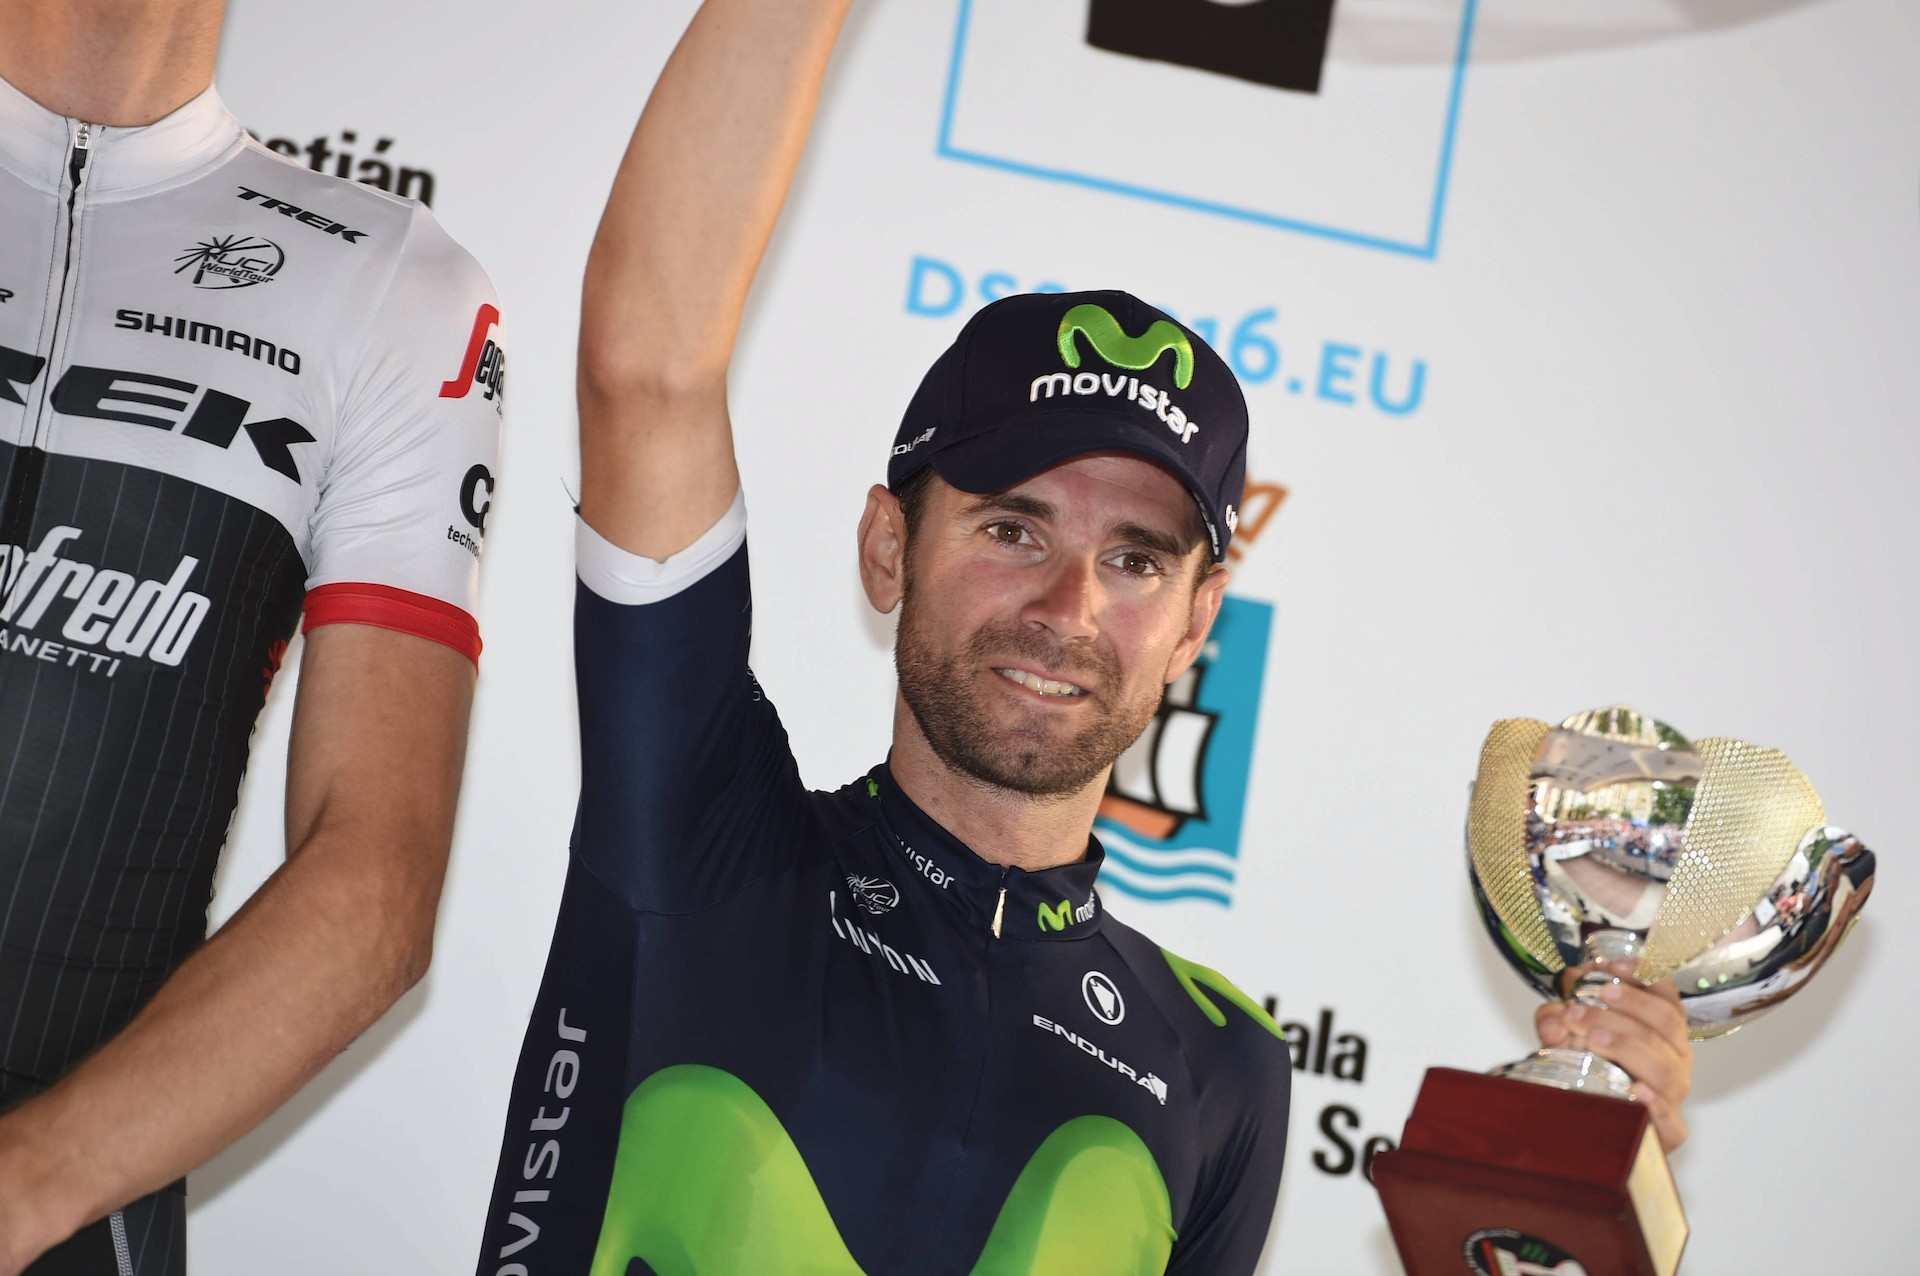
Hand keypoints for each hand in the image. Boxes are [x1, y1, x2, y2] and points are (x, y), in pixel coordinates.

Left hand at [1535, 960, 1693, 1151]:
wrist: (1601, 1120)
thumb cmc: (1593, 1065)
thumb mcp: (1568, 1032)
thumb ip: (1556, 1017)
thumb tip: (1555, 1021)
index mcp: (1662, 1027)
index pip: (1666, 993)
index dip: (1644, 976)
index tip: (1610, 969)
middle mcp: (1676, 1055)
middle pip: (1665, 1023)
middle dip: (1624, 1008)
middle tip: (1581, 1009)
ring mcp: (1674, 1091)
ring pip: (1664, 1066)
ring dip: (1628, 1046)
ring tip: (1593, 1038)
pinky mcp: (1669, 1129)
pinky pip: (1671, 1118)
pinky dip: (1654, 1103)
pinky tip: (1633, 1089)